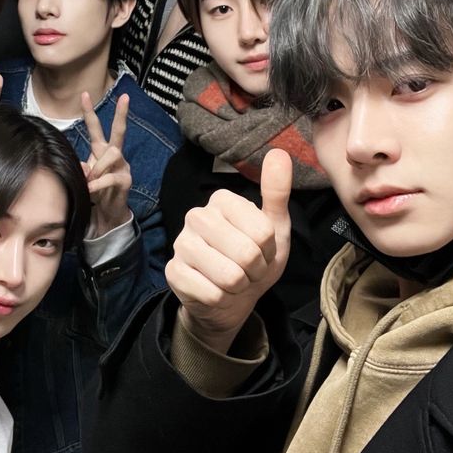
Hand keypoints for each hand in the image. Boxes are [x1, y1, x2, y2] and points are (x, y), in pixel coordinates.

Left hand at [81, 91, 131, 236]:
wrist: (106, 214)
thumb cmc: (94, 191)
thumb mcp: (84, 177)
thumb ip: (81, 167)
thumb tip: (82, 165)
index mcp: (101, 150)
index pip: (95, 128)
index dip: (89, 111)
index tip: (84, 94)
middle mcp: (114, 155)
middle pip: (119, 131)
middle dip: (121, 114)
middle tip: (125, 97)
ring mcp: (122, 166)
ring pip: (112, 154)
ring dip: (98, 167)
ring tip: (89, 180)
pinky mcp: (125, 180)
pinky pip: (110, 177)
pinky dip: (97, 183)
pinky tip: (90, 189)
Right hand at [166, 148, 292, 352]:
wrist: (231, 299)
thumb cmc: (254, 259)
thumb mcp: (274, 228)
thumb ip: (276, 192)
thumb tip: (279, 153)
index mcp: (221, 200)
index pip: (262, 231)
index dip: (268, 250)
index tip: (261, 251)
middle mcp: (196, 215)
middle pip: (247, 254)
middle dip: (255, 270)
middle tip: (248, 269)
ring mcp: (181, 244)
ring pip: (230, 276)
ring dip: (240, 286)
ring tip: (234, 281)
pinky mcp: (173, 272)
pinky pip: (212, 294)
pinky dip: (222, 299)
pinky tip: (217, 292)